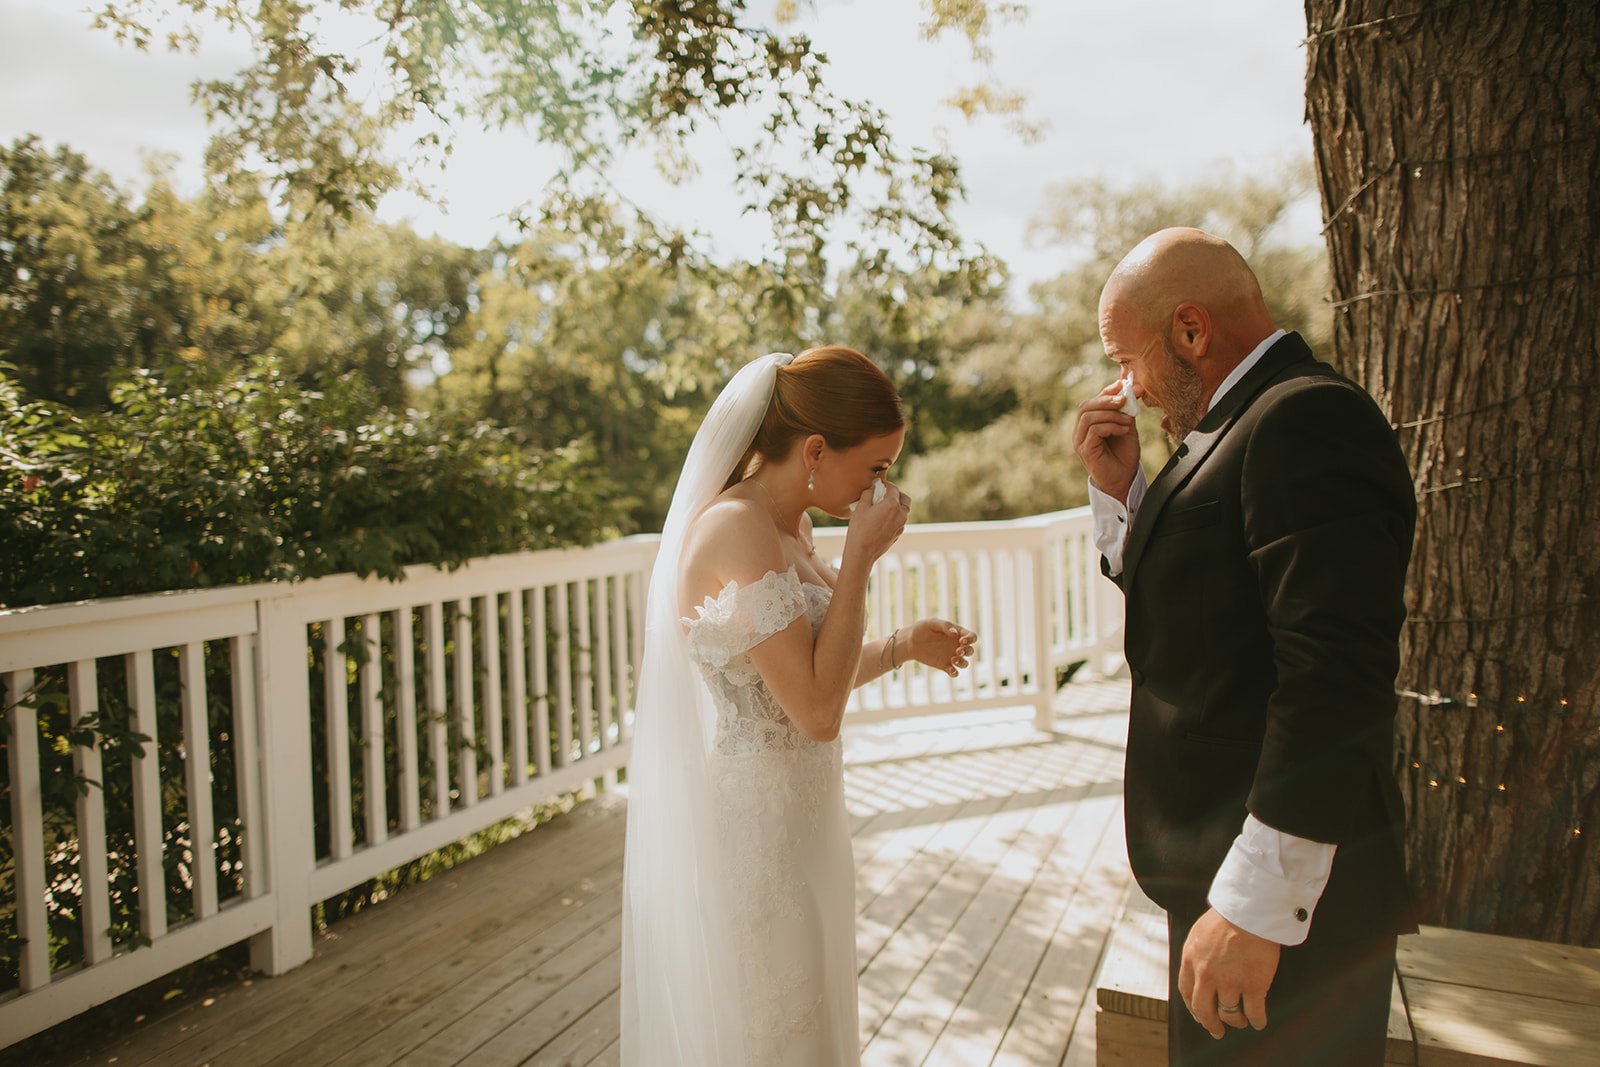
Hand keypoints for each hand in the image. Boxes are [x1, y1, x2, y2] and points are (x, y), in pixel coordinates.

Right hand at [843, 480, 908, 564]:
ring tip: (883, 506)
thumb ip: (868, 494)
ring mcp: (901, 526)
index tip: (879, 484)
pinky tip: (882, 518)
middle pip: (905, 499)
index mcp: (892, 505)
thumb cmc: (859, 530)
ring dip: (897, 505)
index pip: (893, 489)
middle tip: (884, 494)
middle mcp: (901, 515)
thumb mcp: (861, 507)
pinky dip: (894, 516)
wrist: (861, 553)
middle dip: (896, 494)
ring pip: (904, 511)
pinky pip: (900, 521)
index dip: (886, 484)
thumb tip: (872, 488)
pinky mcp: (898, 534)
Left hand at [905, 619, 976, 676]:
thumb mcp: (932, 623)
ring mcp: (951, 656)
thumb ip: (945, 626)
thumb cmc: (922, 629)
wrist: (910, 642)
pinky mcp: (944, 665)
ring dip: (963, 663)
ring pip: (965, 663)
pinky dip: (955, 673)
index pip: (972, 637)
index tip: (961, 641)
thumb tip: (955, 634)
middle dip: (967, 651)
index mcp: (957, 633)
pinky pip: (954, 672)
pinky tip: (951, 670)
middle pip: (970, 650)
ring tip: (953, 659)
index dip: (970, 639)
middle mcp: (956, 646)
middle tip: (957, 651)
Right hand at [1073, 380, 1141, 502]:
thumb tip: (1132, 388)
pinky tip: (1123, 430)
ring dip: (1110, 414)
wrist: (1124, 480)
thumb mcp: (1126, 427)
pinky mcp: (1085, 450)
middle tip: (1124, 399)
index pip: (1091, 402)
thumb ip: (1125, 411)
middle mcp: (1079, 432)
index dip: (1105, 392)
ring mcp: (1079, 442)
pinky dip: (1110, 426)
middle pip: (1085, 407)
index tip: (1122, 384)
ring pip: (1088, 417)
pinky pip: (1094, 430)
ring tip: (1127, 420)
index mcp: (1087, 425)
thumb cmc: (1124, 456)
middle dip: (1106, 399)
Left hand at [1179, 908, 1279, 1038]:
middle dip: (1210, 1024)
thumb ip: (1195, 952)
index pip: (1186, 993)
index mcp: (1191, 960)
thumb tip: (1196, 966)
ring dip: (1235, 1021)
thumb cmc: (1226, 917)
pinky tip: (1259, 1022)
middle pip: (1204, 1010)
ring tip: (1240, 1021)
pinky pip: (1253, 1013)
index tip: (1199, 1015)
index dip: (1193, 1008)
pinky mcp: (1253, 986)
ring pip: (1229, 1015)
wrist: (1249, 912)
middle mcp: (1206, 976)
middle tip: (1216, 1031)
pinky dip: (1257, 1021)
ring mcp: (1230, 983)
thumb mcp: (1199, 933)